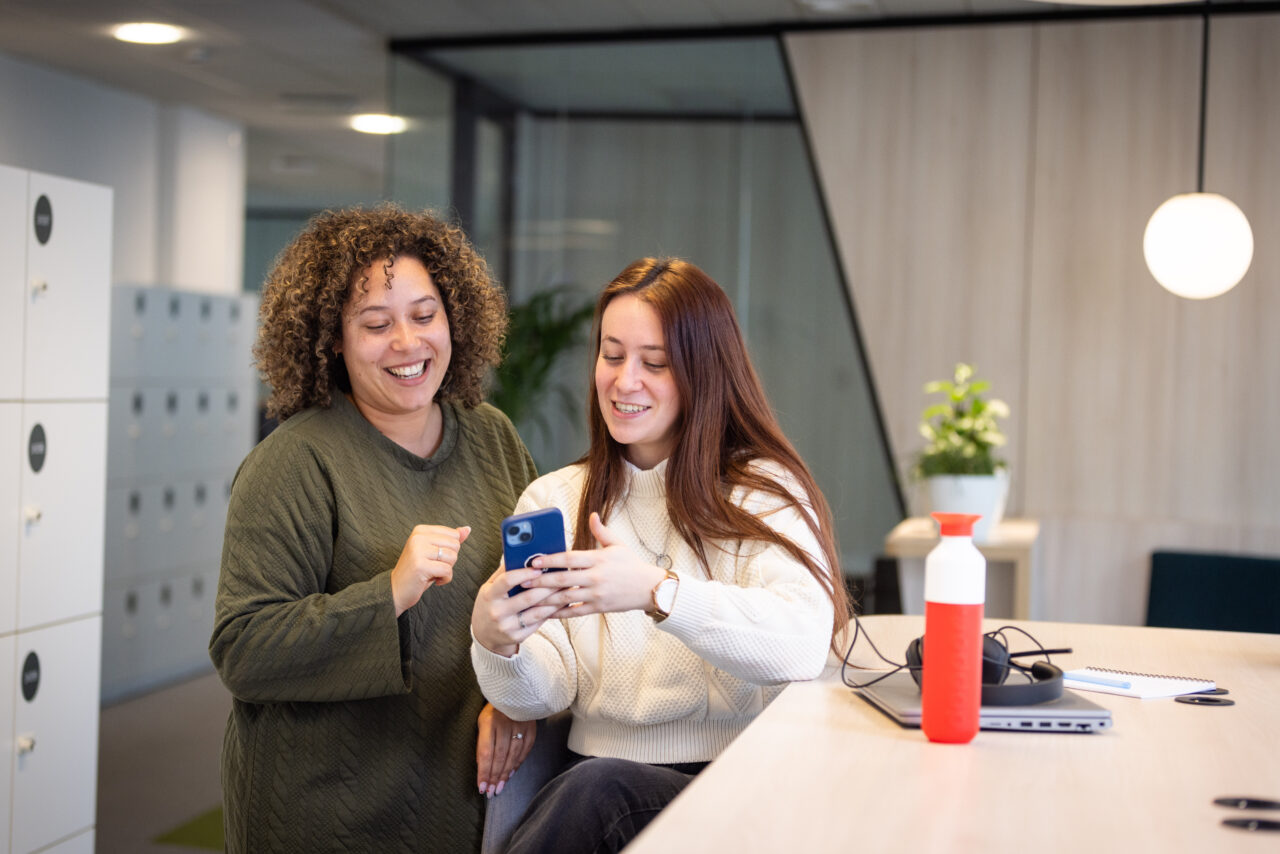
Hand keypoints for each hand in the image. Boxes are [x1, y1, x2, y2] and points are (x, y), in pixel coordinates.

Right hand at [391, 524, 470, 615]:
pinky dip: (444, 579)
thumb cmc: (417, 571)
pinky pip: (447, 570)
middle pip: (455, 545)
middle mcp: (418, 537)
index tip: (434, 557)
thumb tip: (467, 529)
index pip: (454, 535)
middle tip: (432, 566)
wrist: (396, 590)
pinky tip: (432, 580)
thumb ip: (450, 539)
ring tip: (431, 572)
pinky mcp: (420, 565)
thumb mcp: (433, 551)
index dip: (449, 550)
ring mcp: (418, 551)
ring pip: (452, 557)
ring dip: (446, 569)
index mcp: (421, 530)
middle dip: (449, 560)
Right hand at [472, 563, 559, 656]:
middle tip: (562, 576)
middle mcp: (497, 612)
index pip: (507, 581)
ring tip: (566, 589)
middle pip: (528, 598)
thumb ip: (504, 572)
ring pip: (537, 612)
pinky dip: (551, 612)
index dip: (524, 573)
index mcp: (489, 595)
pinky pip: (538, 622)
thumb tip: (522, 554)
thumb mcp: (490, 587)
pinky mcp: (517, 636)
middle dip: (547, 586)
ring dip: (554, 600)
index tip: (539, 568)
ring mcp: (507, 626)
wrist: (484, 634)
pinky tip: (560, 604)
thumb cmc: (490, 604)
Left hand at [476, 703, 535, 797]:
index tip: (481, 786)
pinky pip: (524, 750)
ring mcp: (520, 726)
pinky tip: (510, 774)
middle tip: (490, 792)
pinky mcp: (531, 728)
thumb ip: (483, 741)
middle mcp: (505, 724)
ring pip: (512, 755)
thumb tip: (483, 766)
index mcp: (489, 721)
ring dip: (505, 774)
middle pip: (499, 756)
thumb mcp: (482, 720)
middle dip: (494, 776)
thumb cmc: (494, 708)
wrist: (515, 690)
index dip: (483, 771)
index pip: (485, 752)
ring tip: (499, 787)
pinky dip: (517, 764)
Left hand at [525, 513, 667, 618]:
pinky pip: (575, 612)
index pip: (570, 559)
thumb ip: (601, 531)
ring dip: (545, 598)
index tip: (534, 560)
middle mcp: (596, 577)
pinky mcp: (598, 608)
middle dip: (540, 580)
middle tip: (522, 579)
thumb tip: (592, 515)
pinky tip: (546, 612)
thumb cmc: (632, 565)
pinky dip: (559, 613)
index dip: (551, 559)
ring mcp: (596, 594)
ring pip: (565, 598)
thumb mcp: (618, 545)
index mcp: (598, 559)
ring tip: (528, 598)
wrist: (650, 588)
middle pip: (563, 579)